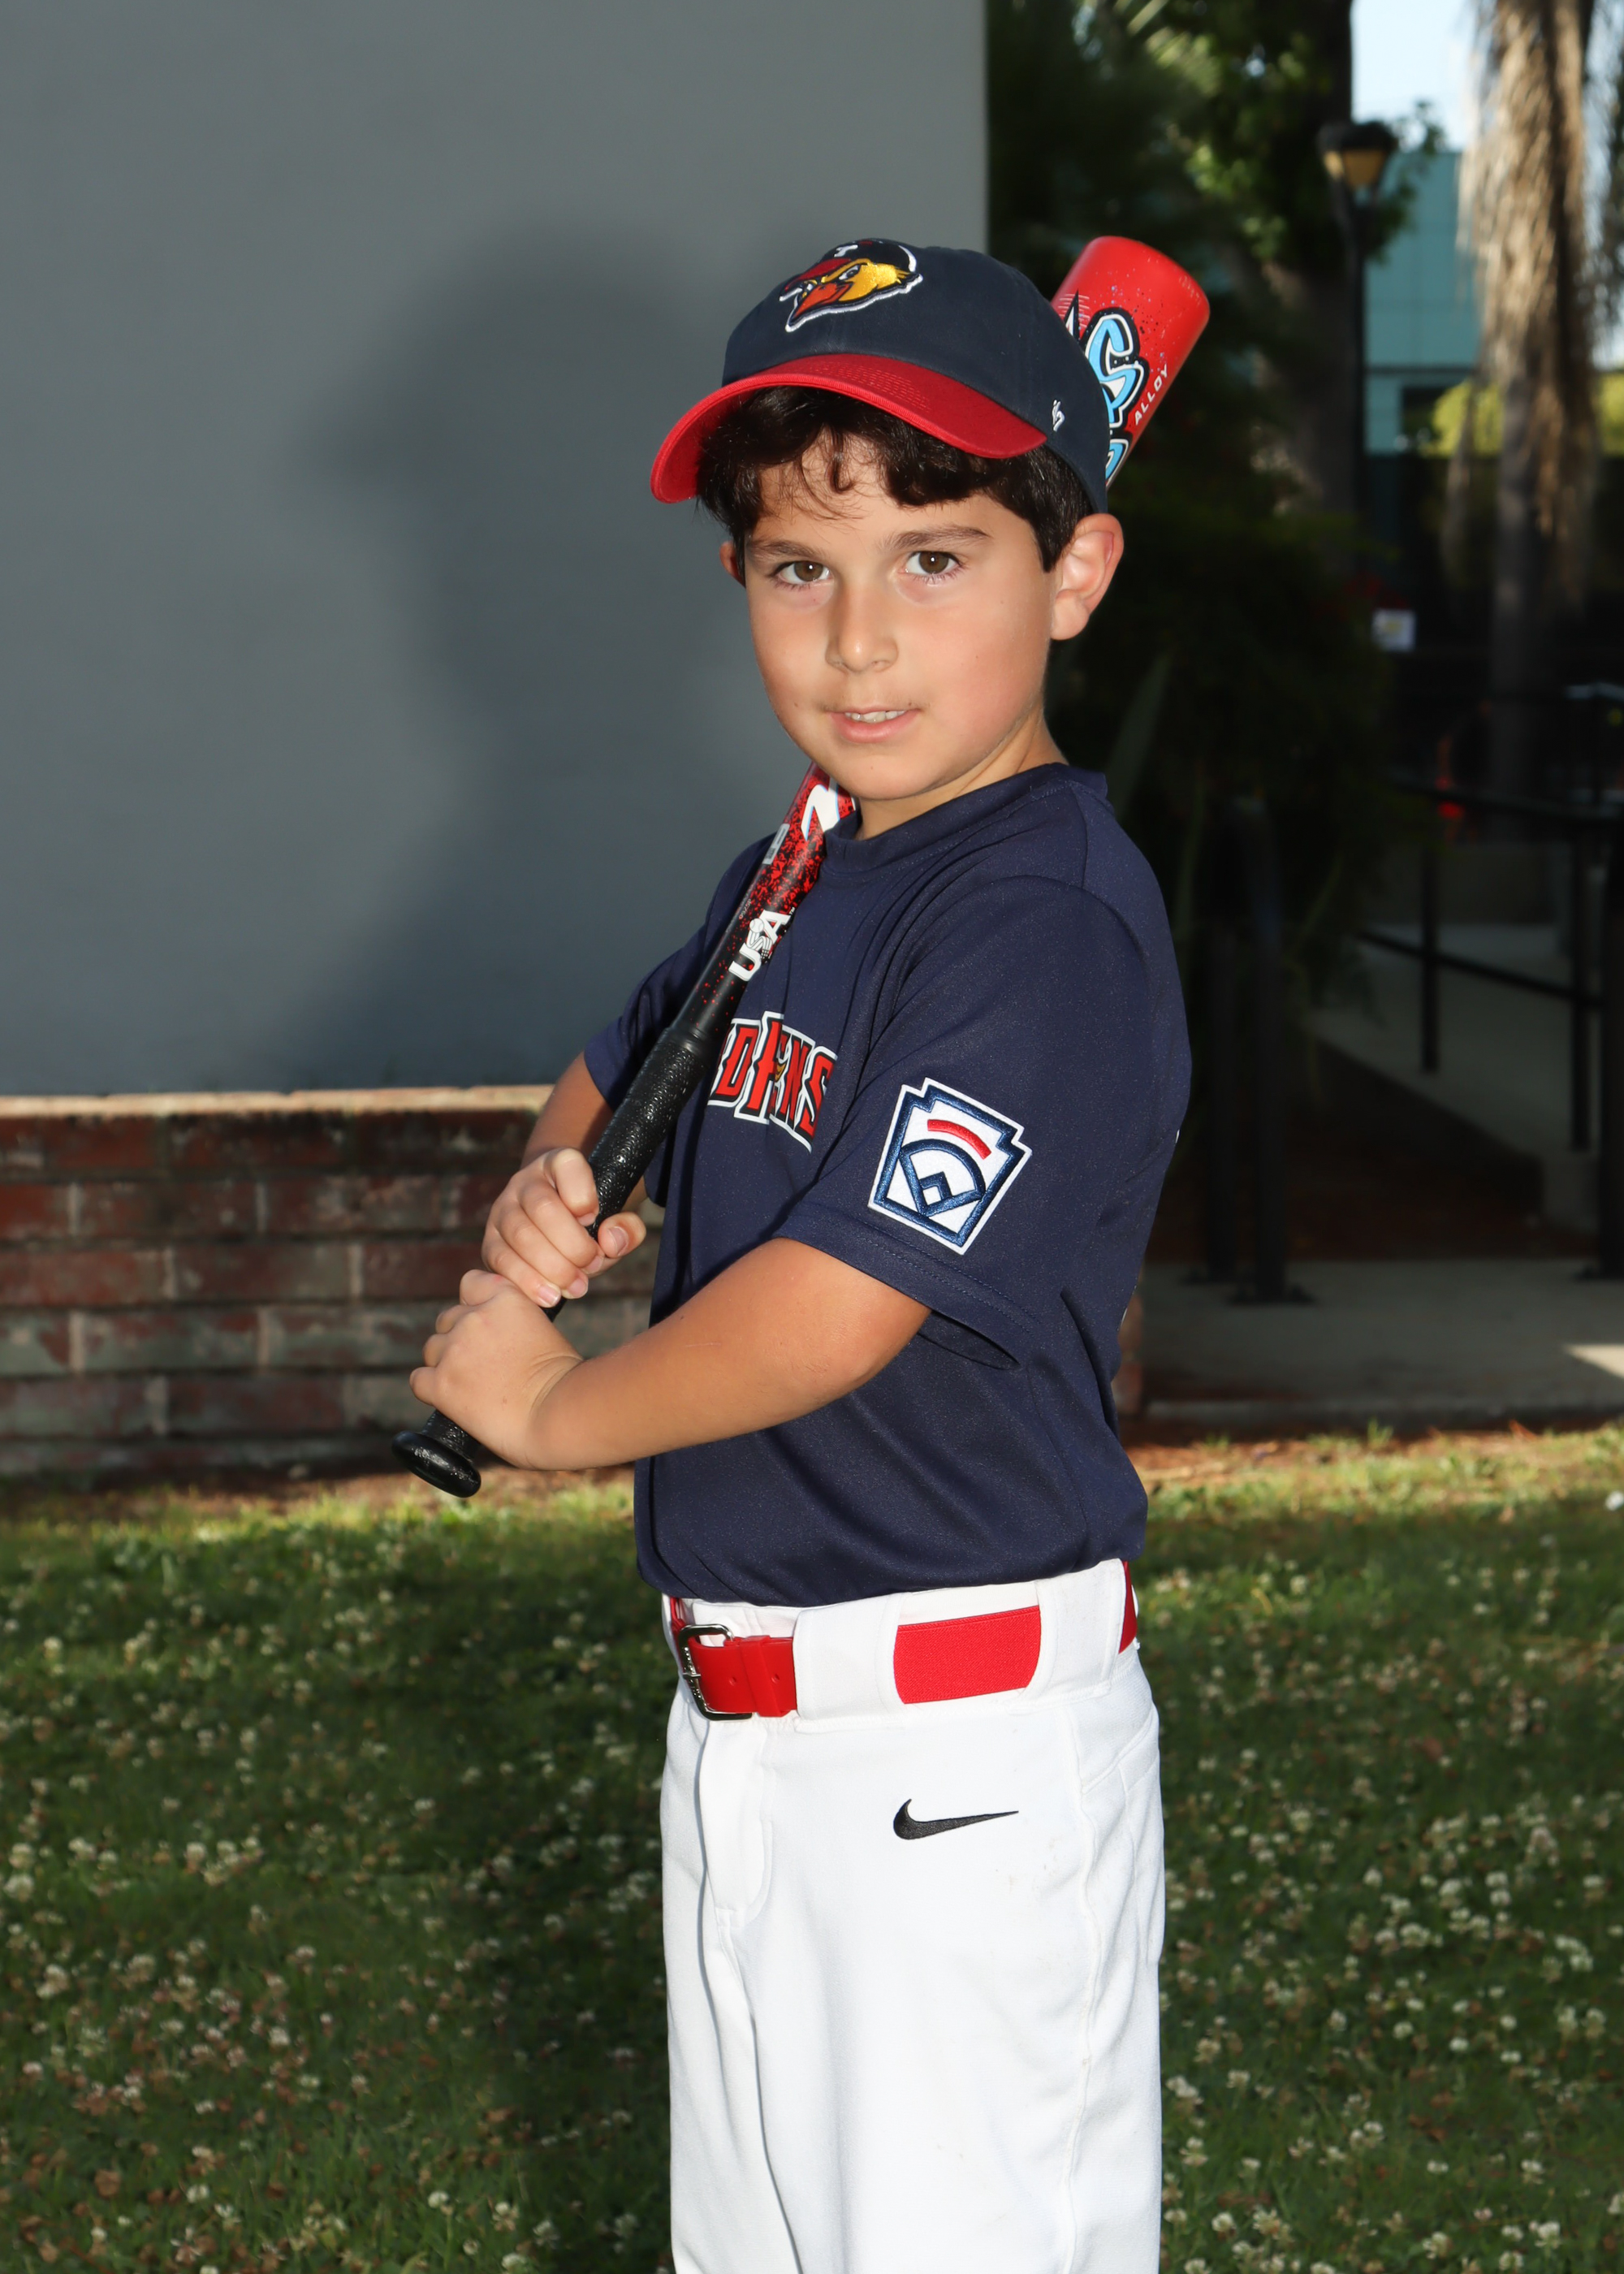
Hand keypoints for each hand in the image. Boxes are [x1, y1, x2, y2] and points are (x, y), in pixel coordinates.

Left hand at [411, 1271, 581, 1468]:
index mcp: (505, 1299)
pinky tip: (453, 1399)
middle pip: (447, 1321)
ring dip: (446, 1364)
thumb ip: (513, 1322)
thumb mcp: (545, 1330)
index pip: (470, 1283)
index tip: (483, 1324)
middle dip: (459, 1340)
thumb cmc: (564, 1382)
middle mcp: (474, 1318)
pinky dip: (432, 1389)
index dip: (473, 1305)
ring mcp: (454, 1351)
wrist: (559, 1415)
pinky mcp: (441, 1385)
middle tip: (481, 1366)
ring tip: (472, 1386)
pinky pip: (419, 1380)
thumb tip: (496, 1337)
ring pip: (432, 1350)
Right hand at [482, 1148, 645, 1304]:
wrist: (557, 1228)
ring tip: (577, 1287)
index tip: (594, 1217)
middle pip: (543, 1208)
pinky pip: (502, 1261)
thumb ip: (627, 1227)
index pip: (567, 1164)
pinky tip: (551, 1296)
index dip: (582, 1194)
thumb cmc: (593, 1221)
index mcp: (559, 1164)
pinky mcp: (490, 1241)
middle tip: (591, 1265)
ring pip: (521, 1236)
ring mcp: (503, 1211)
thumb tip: (610, 1242)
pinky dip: (528, 1282)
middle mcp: (526, 1182)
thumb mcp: (618, 1218)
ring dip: (552, 1268)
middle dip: (572, 1245)